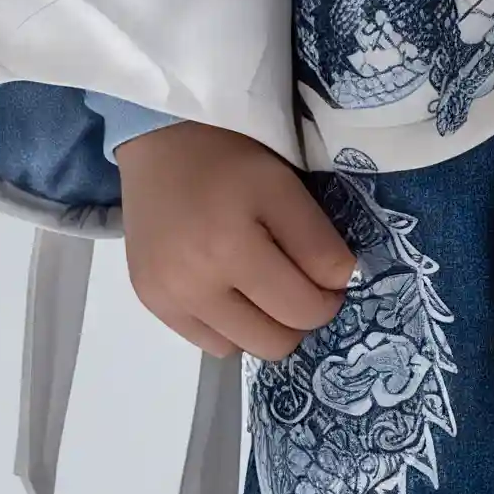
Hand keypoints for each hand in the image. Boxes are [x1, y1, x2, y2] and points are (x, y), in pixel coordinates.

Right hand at [114, 122, 356, 360]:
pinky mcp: (151, 302)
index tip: (330, 276)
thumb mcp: (284, 187)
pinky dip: (229, 327)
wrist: (160, 144)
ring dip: (262, 325)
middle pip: (273, 343)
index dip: (329, 298)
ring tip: (261, 284)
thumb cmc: (229, 159)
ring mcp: (167, 299)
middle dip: (298, 317)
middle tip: (298, 281)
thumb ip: (317, 243)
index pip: (303, 310)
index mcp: (230, 249)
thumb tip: (342, 287)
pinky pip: (208, 343)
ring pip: (241, 349)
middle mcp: (193, 284)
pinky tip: (230, 289)